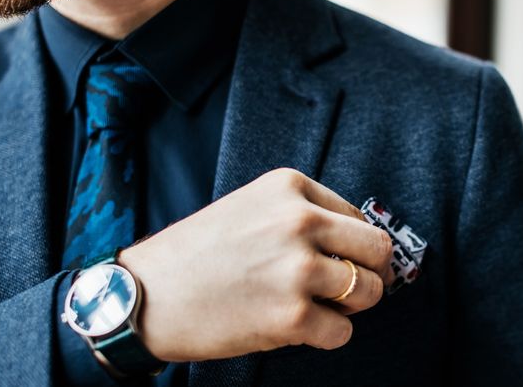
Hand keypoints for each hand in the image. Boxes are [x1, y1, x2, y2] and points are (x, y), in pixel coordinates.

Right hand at [118, 168, 392, 361]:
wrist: (145, 295)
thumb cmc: (197, 253)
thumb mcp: (251, 206)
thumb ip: (303, 215)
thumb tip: (360, 245)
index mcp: (290, 188)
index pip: (358, 217)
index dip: (354, 245)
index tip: (343, 260)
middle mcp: (299, 222)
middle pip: (377, 250)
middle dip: (371, 273)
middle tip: (352, 288)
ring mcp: (297, 270)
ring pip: (370, 291)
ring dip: (352, 306)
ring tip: (321, 307)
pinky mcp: (290, 317)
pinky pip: (344, 331)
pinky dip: (328, 335)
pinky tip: (299, 327)